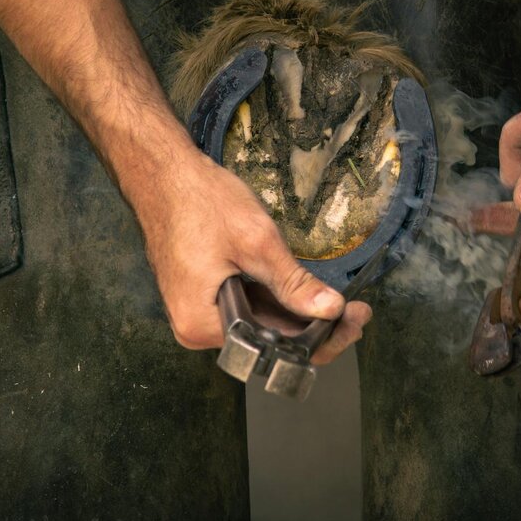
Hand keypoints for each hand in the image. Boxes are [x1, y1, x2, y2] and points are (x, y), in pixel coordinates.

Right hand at [132, 146, 371, 364]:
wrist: (162, 172)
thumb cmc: (200, 201)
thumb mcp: (256, 242)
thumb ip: (293, 282)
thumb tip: (331, 310)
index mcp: (202, 324)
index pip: (274, 348)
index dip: (321, 338)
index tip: (355, 318)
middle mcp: (196, 328)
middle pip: (268, 338)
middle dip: (314, 325)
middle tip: (357, 308)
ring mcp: (198, 311)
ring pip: (260, 321)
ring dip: (297, 310)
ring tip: (340, 300)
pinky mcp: (203, 294)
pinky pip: (247, 305)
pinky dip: (276, 298)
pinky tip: (304, 287)